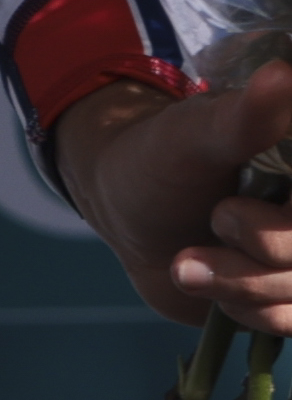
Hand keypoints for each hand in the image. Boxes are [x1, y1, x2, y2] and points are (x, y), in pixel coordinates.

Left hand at [59, 55, 291, 332]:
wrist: (125, 209)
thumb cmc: (161, 157)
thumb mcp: (196, 134)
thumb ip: (245, 117)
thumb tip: (284, 76)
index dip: (284, 224)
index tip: (230, 205)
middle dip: (260, 249)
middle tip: (216, 217)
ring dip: (239, 281)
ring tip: (190, 258)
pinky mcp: (287, 296)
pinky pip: (289, 323)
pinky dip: (242, 307)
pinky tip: (209, 279)